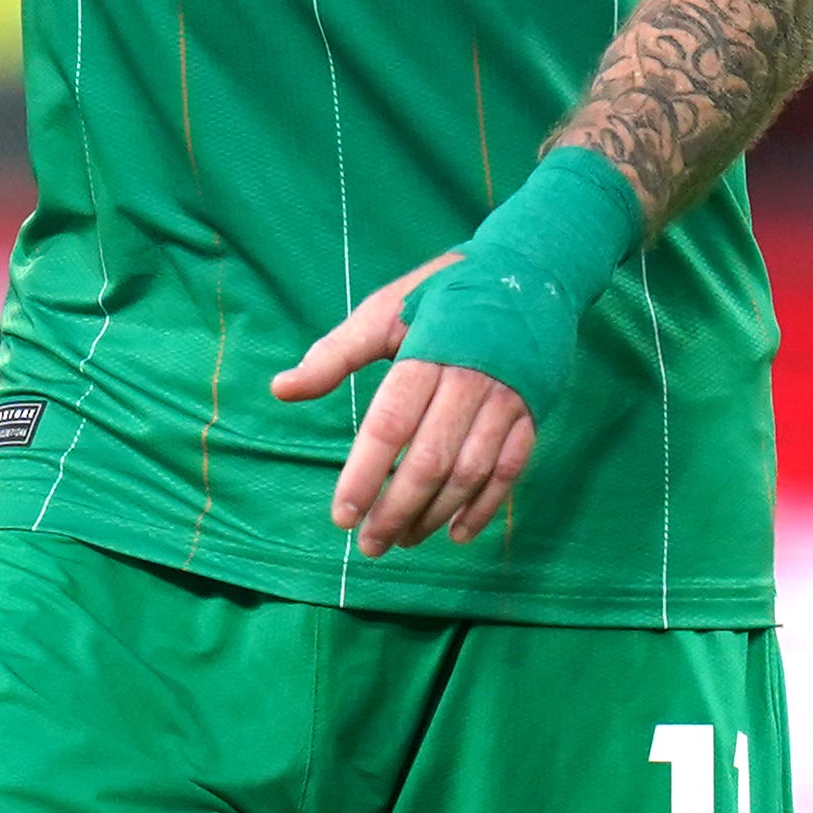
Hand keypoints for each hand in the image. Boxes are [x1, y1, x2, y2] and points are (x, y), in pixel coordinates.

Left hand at [271, 250, 538, 553]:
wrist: (529, 268)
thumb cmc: (442, 292)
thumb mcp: (384, 310)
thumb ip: (334, 354)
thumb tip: (280, 389)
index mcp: (427, 353)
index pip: (390, 425)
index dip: (365, 474)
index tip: (342, 516)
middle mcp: (469, 381)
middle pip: (430, 460)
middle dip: (397, 509)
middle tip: (369, 545)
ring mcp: (506, 399)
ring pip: (470, 472)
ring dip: (436, 515)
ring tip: (403, 540)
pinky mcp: (531, 412)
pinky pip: (512, 469)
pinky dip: (486, 506)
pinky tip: (457, 533)